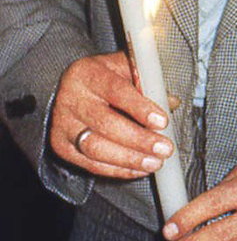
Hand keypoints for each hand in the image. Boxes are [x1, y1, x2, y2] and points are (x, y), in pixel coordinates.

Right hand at [50, 51, 172, 178]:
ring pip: (95, 148)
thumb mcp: (124, 70)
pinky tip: (140, 169)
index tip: (162, 121)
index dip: (140, 108)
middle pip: (105, 123)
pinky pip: (91, 164)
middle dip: (139, 140)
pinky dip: (118, 170)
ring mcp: (62, 124)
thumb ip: (148, 84)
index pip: (116, 90)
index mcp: (87, 73)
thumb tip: (171, 103)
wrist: (73, 92)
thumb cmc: (105, 81)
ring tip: (156, 162)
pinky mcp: (61, 146)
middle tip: (165, 148)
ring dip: (130, 159)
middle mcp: (70, 98)